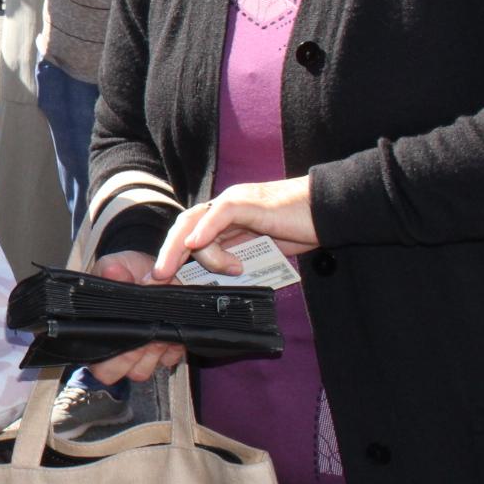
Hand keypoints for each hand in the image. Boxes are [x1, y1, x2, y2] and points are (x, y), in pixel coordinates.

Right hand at [85, 251, 186, 384]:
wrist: (151, 270)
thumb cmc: (127, 270)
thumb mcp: (118, 263)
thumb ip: (113, 268)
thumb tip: (112, 273)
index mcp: (98, 333)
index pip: (101, 367)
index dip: (113, 358)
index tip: (127, 334)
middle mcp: (119, 350)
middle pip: (126, 373)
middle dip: (139, 355)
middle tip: (147, 329)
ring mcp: (142, 355)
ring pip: (145, 371)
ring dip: (155, 350)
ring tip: (158, 323)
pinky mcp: (166, 353)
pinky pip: (169, 360)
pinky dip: (172, 346)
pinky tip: (169, 326)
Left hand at [150, 176, 317, 281]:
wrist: (327, 211)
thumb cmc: (297, 230)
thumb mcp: (258, 253)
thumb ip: (235, 260)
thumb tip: (214, 281)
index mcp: (223, 219)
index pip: (188, 235)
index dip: (171, 256)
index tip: (158, 281)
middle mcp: (223, 208)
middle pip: (183, 227)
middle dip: (166, 254)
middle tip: (156, 278)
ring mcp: (234, 202)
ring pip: (197, 223)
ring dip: (188, 250)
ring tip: (189, 271)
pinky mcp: (248, 202)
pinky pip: (220, 214)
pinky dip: (205, 229)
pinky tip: (196, 244)